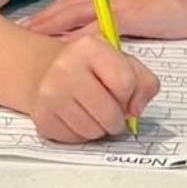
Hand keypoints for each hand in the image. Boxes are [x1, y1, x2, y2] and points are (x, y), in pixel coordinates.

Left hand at [21, 0, 186, 40]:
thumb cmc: (178, 9)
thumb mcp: (144, 10)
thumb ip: (122, 18)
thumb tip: (104, 33)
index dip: (52, 10)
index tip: (32, 21)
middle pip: (68, 4)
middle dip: (43, 16)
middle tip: (20, 29)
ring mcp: (119, 3)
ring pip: (77, 12)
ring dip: (53, 23)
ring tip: (31, 36)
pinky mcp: (130, 15)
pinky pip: (99, 26)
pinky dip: (79, 35)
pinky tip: (65, 46)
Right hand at [29, 36, 159, 142]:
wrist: (46, 72)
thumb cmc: (90, 69)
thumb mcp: (122, 63)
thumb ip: (144, 83)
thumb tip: (136, 110)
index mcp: (90, 48)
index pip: (125, 82)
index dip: (130, 96)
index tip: (125, 95)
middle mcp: (66, 68)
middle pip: (109, 113)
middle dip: (117, 119)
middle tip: (112, 113)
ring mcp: (50, 94)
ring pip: (93, 131)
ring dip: (100, 129)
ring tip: (93, 114)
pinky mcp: (42, 117)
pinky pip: (75, 139)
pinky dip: (82, 134)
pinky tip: (77, 118)